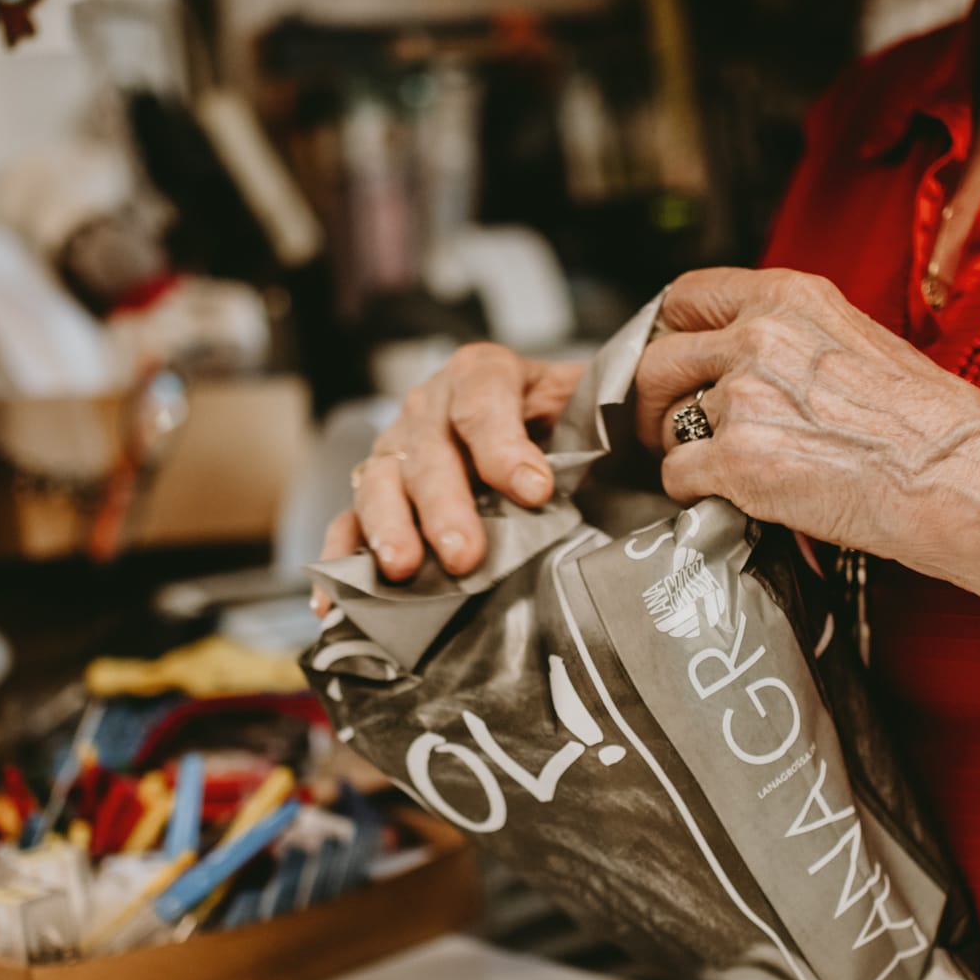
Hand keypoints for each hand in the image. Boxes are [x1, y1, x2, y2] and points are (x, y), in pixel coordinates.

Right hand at [316, 344, 584, 611]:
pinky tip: (332, 604)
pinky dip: (339, 562)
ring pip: (380, 485)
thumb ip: (597, 416)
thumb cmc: (558, 416)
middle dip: (445, 506)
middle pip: (428, 453)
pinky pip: (348, 524)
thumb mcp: (581, 400)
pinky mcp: (376, 492)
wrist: (527, 418)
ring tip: (404, 569)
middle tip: (464, 554)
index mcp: (481, 375)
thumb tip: (647, 441)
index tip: (535, 488)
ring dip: (388, 529)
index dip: (504, 446)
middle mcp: (428, 408)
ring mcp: (395, 450)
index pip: (484, 403)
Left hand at [636, 267, 979, 576]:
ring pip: (666, 424)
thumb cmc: (927, 422)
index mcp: (787, 298)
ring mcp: (743, 399)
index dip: (668, 334)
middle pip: (657, 361)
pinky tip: (734, 498)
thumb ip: (789, 340)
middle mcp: (758, 337)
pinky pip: (677, 476)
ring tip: (722, 470)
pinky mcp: (738, 461)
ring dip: (681, 450)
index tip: (672, 363)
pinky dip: (694, 494)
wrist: (961, 474)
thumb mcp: (855, 341)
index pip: (685, 297)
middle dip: (653, 401)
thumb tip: (742, 359)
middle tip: (667, 428)